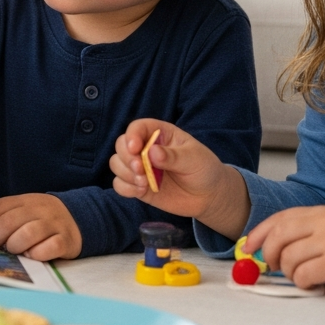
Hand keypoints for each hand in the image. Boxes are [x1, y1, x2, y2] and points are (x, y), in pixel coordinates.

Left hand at [0, 193, 81, 260]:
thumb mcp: (24, 211)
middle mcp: (39, 209)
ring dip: (14, 246)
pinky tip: (33, 255)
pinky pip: (48, 248)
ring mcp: (54, 224)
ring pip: (27, 234)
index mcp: (24, 200)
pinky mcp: (66, 240)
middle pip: (9, 222)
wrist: (79, 218)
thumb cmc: (43, 219)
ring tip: (14, 250)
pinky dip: (36, 254)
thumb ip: (4, 217)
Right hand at [109, 119, 248, 237]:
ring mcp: (140, 168)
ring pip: (116, 163)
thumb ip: (174, 156)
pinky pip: (119, 184)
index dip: (132, 135)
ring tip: (144, 183)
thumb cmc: (204, 169)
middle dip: (126, 158)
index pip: (138, 128)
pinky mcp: (137, 186)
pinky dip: (125, 188)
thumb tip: (152, 152)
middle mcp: (145, 148)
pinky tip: (141, 191)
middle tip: (140, 170)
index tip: (135, 148)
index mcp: (159, 134)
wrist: (208, 196)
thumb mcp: (194, 159)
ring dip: (125, 173)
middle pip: (121, 145)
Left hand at [245, 206, 324, 294]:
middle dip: (269, 255)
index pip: (278, 219)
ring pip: (288, 258)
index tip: (247, 249)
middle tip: (273, 267)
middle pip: (278, 237)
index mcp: (320, 212)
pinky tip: (316, 283)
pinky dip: (303, 283)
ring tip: (305, 276)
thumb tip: (270, 250)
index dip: (258, 234)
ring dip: (290, 273)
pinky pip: (304, 275)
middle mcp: (323, 222)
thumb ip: (306, 234)